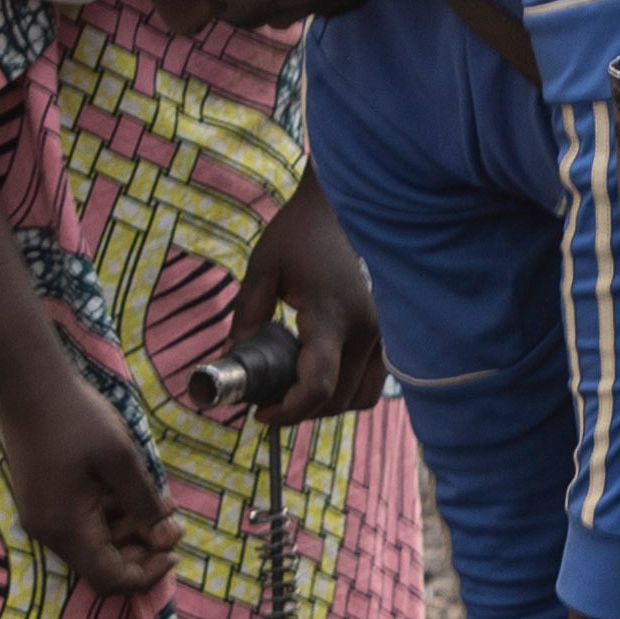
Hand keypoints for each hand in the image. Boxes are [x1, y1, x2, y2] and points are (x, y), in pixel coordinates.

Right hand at [0, 370, 173, 597]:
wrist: (27, 383)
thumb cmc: (75, 417)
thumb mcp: (121, 459)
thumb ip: (144, 503)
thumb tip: (167, 539)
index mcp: (65, 528)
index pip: (109, 579)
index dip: (146, 574)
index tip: (174, 549)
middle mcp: (48, 531)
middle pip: (102, 564)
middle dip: (142, 548)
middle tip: (172, 518)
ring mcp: (43, 517)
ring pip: (94, 543)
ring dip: (130, 528)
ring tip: (160, 499)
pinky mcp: (43, 501)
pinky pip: (82, 522)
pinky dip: (110, 513)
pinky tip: (131, 488)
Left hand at [229, 188, 384, 418]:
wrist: (348, 205)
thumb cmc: (301, 231)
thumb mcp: (263, 267)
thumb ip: (248, 314)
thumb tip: (233, 356)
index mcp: (331, 317)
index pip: (317, 386)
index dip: (287, 412)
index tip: (260, 413)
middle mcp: (364, 331)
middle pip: (336, 401)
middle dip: (301, 411)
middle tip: (268, 401)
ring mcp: (381, 333)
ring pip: (361, 397)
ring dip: (327, 404)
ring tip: (295, 389)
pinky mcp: (386, 332)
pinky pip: (372, 380)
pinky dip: (347, 389)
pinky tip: (319, 371)